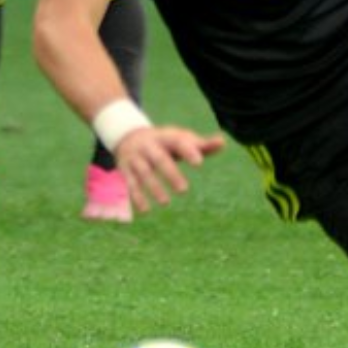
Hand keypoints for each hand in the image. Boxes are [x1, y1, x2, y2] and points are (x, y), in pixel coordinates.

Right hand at [112, 125, 226, 212]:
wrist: (128, 136)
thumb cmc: (165, 142)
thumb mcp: (181, 139)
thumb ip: (201, 144)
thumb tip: (222, 143)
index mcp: (166, 137)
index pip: (178, 142)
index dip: (188, 151)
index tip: (199, 162)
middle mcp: (149, 146)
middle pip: (160, 159)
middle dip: (171, 174)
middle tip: (184, 190)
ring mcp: (135, 157)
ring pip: (144, 172)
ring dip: (153, 188)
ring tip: (166, 203)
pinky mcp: (125, 169)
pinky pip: (130, 183)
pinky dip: (136, 197)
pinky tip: (145, 211)